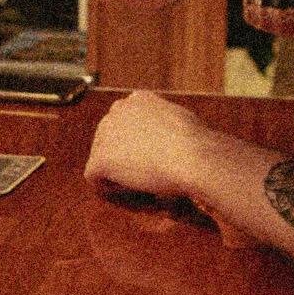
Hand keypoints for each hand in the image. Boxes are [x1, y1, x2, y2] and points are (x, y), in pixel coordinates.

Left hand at [83, 90, 218, 203]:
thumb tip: (168, 145)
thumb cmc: (197, 143)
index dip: (136, 146)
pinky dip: (112, 191)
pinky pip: (96, 179)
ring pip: (102, 160)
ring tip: (145, 190)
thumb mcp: (182, 124)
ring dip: (119, 175)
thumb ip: (166, 128)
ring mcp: (106, 132)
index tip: (153, 162)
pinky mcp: (100, 158)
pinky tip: (135, 194)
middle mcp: (118, 109)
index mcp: (138, 99)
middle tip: (146, 180)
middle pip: (110, 141)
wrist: (191, 154)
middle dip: (123, 159)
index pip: (126, 124)